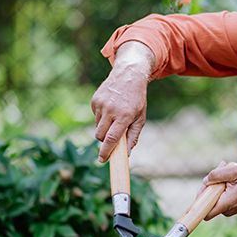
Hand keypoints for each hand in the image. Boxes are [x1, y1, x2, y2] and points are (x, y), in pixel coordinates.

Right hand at [91, 41, 153, 161]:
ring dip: (105, 128)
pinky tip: (111, 108)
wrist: (129, 75)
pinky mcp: (95, 100)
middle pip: (100, 135)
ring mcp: (101, 104)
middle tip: (113, 138)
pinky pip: (96, 117)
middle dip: (105, 141)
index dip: (106, 151)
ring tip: (115, 117)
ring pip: (98, 127)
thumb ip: (133, 136)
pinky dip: (102, 117)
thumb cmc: (137, 100)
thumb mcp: (140, 118)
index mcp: (125, 116)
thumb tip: (126, 153)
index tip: (102, 160)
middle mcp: (111, 110)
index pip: (112, 138)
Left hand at [200, 162, 236, 219]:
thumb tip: (205, 180)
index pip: (204, 211)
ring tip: (228, 171)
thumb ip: (218, 174)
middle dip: (210, 183)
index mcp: (225, 203)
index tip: (205, 185)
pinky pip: (220, 195)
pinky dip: (223, 185)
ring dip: (217, 182)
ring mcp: (227, 208)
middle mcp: (225, 209)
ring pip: (214, 196)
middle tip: (219, 170)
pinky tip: (231, 177)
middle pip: (207, 199)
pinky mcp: (230, 205)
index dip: (199, 199)